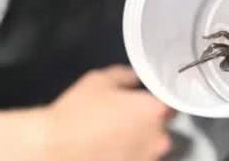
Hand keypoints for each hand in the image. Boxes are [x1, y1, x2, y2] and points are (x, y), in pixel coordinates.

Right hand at [44, 65, 173, 160]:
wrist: (55, 148)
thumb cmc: (78, 112)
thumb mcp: (99, 80)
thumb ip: (125, 75)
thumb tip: (135, 78)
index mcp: (154, 111)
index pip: (173, 102)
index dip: (160, 98)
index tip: (148, 96)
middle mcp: (158, 138)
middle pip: (163, 127)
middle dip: (148, 121)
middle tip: (124, 115)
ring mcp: (147, 160)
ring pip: (150, 146)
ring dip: (138, 140)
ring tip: (113, 134)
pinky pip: (137, 159)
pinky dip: (128, 154)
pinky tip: (108, 148)